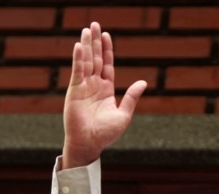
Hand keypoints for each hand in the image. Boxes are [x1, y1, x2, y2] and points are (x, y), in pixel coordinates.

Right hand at [62, 22, 146, 168]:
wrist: (90, 143)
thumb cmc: (106, 133)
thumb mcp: (124, 114)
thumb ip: (132, 97)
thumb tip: (143, 82)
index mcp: (106, 89)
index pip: (107, 65)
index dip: (107, 50)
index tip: (106, 35)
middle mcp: (93, 85)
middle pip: (95, 58)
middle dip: (95, 42)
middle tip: (94, 24)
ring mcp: (83, 87)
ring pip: (86, 61)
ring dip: (86, 45)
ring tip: (87, 29)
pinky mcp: (74, 91)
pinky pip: (77, 71)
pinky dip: (78, 59)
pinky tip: (80, 46)